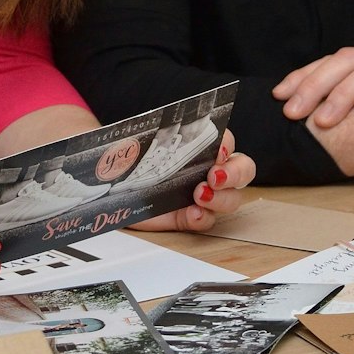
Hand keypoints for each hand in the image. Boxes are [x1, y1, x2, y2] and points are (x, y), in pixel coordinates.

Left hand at [130, 132, 254, 232]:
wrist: (112, 184)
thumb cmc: (129, 156)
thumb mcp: (134, 140)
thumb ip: (143, 134)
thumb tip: (134, 133)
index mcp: (200, 144)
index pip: (225, 139)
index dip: (226, 143)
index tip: (218, 149)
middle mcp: (208, 169)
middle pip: (241, 170)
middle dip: (234, 173)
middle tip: (215, 176)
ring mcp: (202, 194)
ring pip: (231, 198)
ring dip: (221, 198)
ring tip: (200, 195)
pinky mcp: (188, 216)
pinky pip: (206, 220)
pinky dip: (203, 218)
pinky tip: (194, 214)